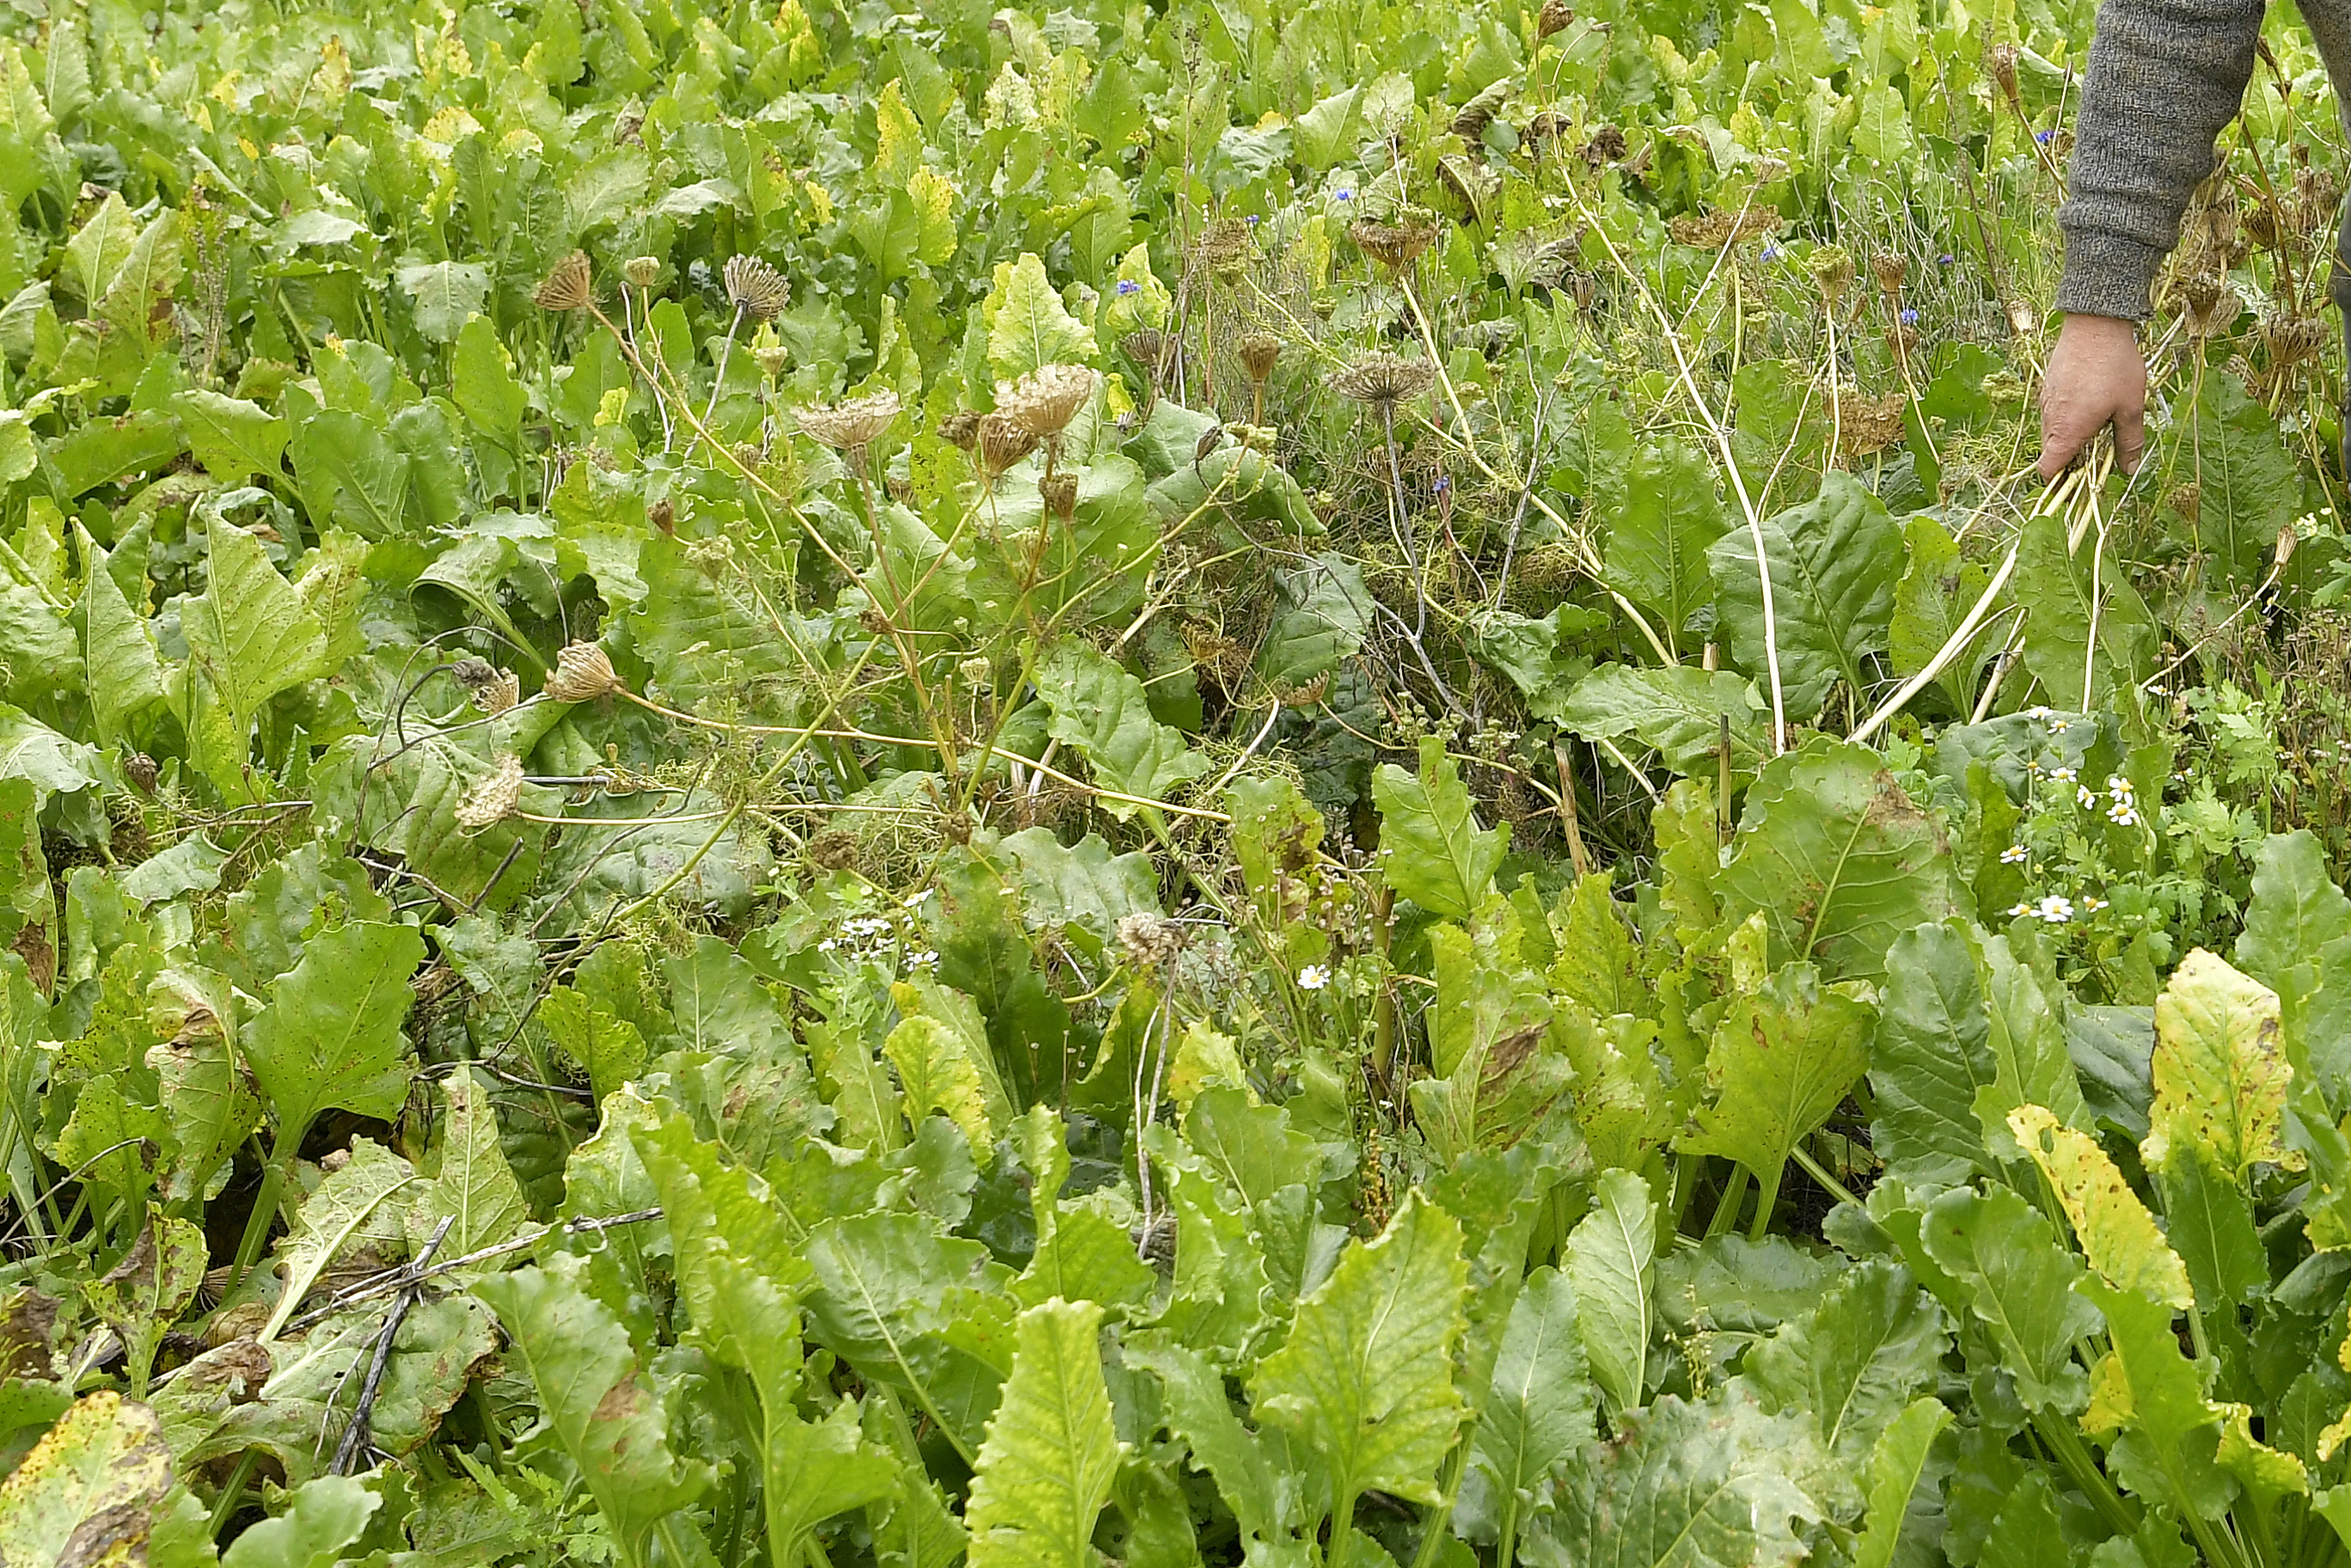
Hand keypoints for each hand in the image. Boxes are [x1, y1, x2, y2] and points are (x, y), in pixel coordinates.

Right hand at [2036, 313, 2146, 477]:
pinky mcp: (2048, 387)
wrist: (2094, 324)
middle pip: (2051, 453)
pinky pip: (2054, 413)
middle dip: (2070, 461)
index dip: (2060, 483)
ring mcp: (2046, 402)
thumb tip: (2130, 470)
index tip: (2078, 486)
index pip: (2049, 470)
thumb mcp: (2131, 407)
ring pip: (2053, 432)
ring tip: (2098, 424)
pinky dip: (2067, 418)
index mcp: (2068, 432)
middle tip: (2098, 454)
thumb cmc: (2115, 367)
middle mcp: (2050, 420)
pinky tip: (2089, 403)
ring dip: (2070, 438)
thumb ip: (2129, 441)